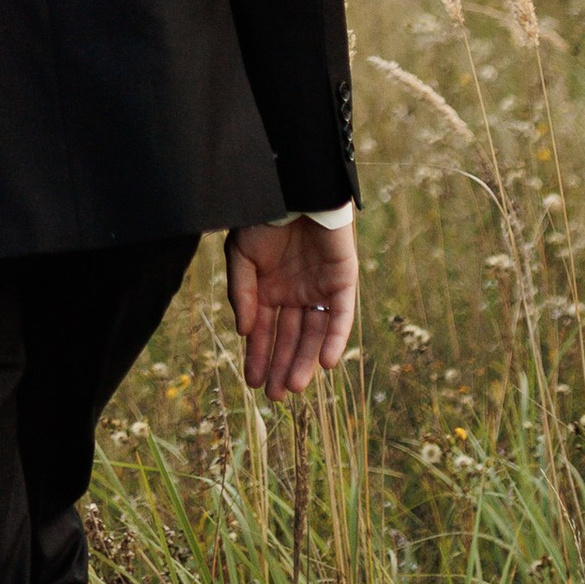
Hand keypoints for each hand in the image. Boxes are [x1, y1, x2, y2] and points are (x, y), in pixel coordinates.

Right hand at [225, 214, 358, 398]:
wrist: (294, 187)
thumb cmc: (263, 216)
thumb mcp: (240, 256)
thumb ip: (241, 293)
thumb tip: (244, 332)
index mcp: (269, 289)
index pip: (265, 331)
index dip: (259, 356)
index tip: (253, 382)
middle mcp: (295, 293)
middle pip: (291, 338)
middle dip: (283, 366)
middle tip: (276, 396)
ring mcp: (320, 289)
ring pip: (315, 333)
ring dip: (306, 360)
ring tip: (295, 386)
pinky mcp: (343, 282)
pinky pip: (341, 316)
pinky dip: (334, 339)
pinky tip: (324, 362)